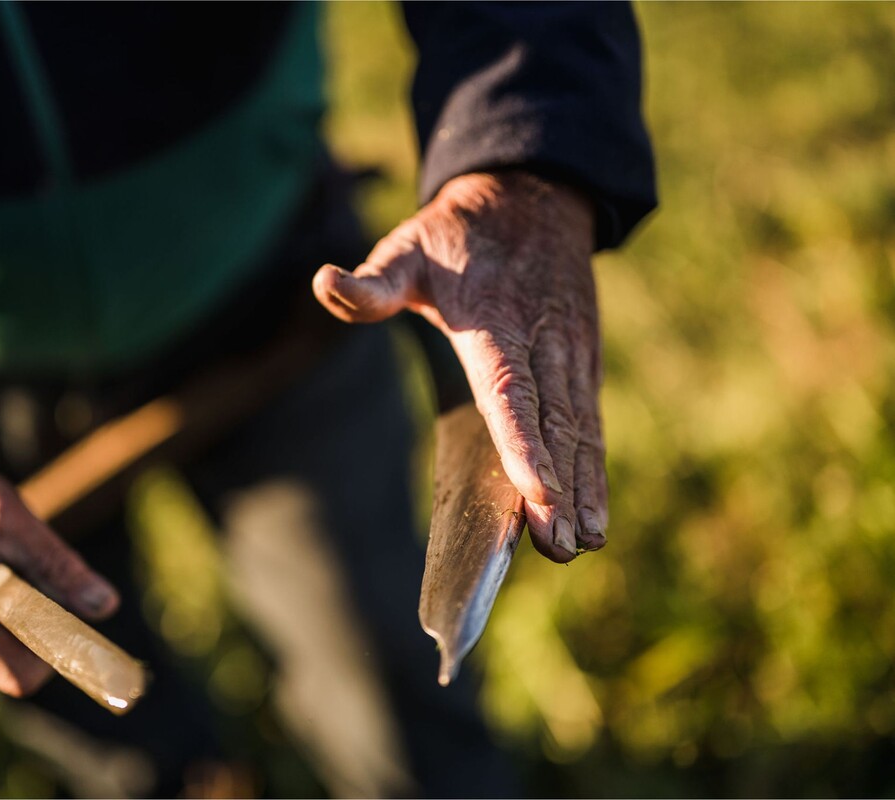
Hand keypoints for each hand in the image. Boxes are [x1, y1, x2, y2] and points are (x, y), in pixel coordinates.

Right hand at [0, 448, 119, 695]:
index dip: (57, 649)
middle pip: (16, 660)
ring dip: (14, 611)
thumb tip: (105, 606)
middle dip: (34, 620)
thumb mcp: (7, 518)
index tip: (76, 613)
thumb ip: (57, 565)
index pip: (22, 673)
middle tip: (19, 564)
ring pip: (1, 647)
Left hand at [313, 171, 605, 561]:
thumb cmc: (457, 236)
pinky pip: (590, 420)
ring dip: (584, 488)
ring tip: (583, 543)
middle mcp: (541, 342)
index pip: (508, 390)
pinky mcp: (583, 362)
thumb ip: (370, 281)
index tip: (536, 492)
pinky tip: (594, 513)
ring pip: (579, 428)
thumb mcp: (406, 248)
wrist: (531, 197)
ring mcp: (569, 353)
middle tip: (561, 546)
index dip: (522, 443)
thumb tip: (323, 282)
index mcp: (494, 321)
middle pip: (551, 423)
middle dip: (559, 488)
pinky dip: (594, 468)